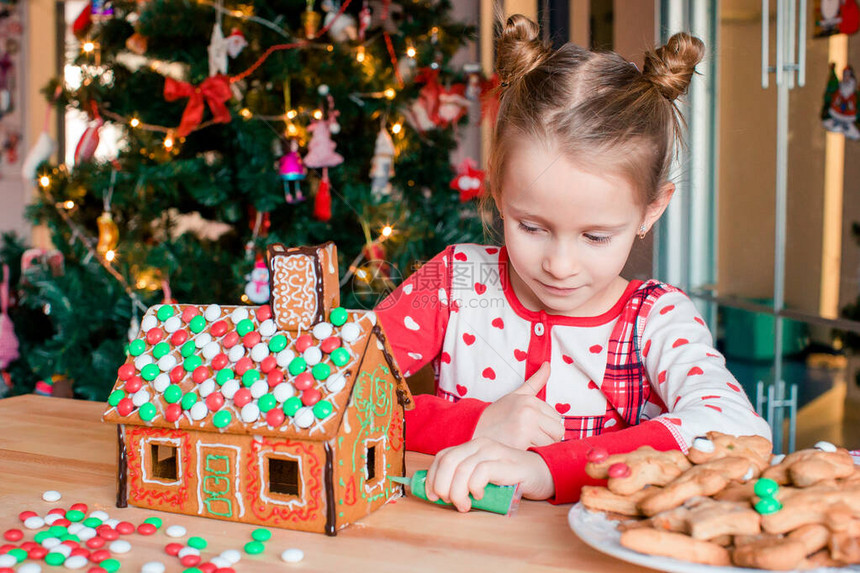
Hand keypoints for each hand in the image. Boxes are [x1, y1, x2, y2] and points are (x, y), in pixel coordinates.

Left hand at [424, 437, 554, 511]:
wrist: (545, 473)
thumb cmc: (512, 478)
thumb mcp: (484, 476)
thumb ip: (465, 478)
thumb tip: (439, 493)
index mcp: (472, 446)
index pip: (442, 456)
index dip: (432, 476)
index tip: (433, 496)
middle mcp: (480, 444)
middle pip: (448, 462)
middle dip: (441, 485)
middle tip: (448, 502)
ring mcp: (493, 452)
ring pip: (461, 469)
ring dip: (457, 492)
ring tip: (464, 505)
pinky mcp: (505, 463)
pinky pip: (480, 472)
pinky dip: (475, 487)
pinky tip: (480, 495)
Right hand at [472, 362, 564, 448]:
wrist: (473, 430)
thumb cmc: (496, 415)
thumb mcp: (515, 396)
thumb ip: (534, 382)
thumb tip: (548, 365)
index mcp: (530, 400)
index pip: (557, 419)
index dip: (546, 427)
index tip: (531, 429)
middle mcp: (529, 411)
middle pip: (558, 433)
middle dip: (547, 439)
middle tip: (529, 439)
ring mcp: (525, 427)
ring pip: (550, 445)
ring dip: (539, 449)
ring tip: (522, 444)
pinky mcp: (520, 443)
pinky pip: (539, 454)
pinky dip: (531, 455)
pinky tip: (519, 450)